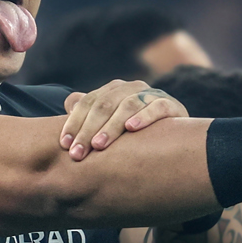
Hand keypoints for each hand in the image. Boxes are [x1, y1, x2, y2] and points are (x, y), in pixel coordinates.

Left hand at [57, 80, 187, 160]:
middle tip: (78, 154)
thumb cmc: (135, 129)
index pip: (88, 103)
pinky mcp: (171, 105)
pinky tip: (131, 128)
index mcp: (113, 90)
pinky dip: (143, 116)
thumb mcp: (111, 120)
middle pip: (103, 105)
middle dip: (87, 130)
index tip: (65, 145)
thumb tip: (68, 102)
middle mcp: (130, 88)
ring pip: (126, 106)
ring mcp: (151, 95)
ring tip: (99, 145)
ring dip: (111, 126)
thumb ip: (90, 110)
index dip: (74, 122)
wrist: (176, 133)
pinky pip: (156, 107)